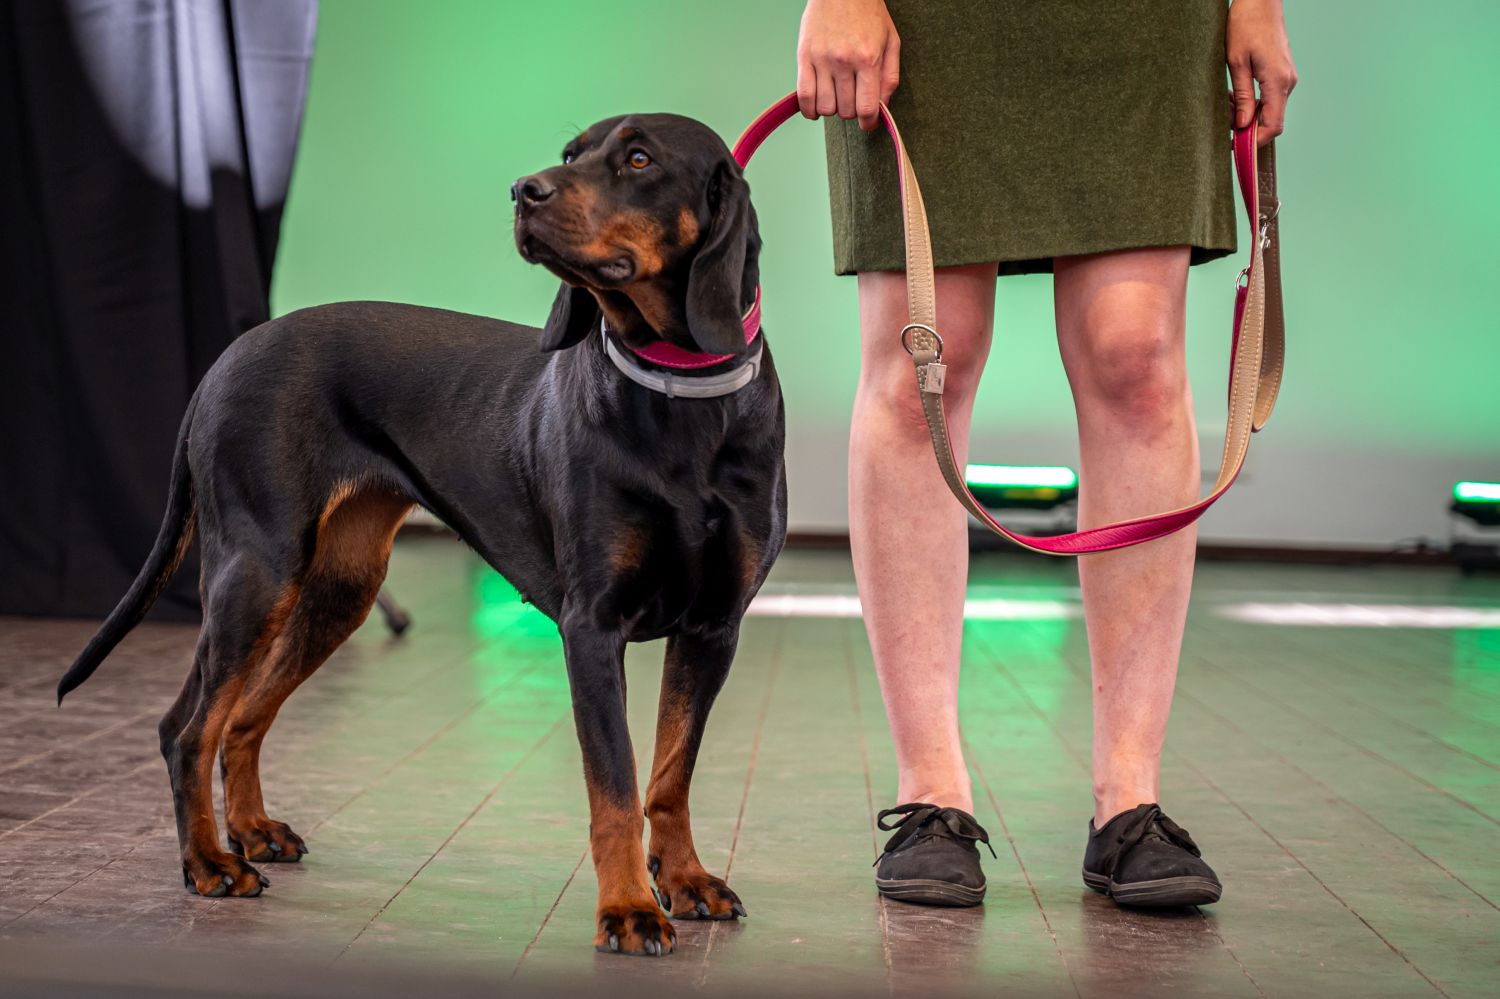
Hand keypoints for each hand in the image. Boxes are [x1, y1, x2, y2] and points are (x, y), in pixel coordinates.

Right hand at [796, 0, 900, 131]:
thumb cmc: (868, 13)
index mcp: (868, 58)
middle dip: (852, 111)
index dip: (868, 123)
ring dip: (832, 109)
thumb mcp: (892, 41)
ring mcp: (822, 60)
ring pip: (825, 107)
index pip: (867, 107)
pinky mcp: (804, 57)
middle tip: (853, 100)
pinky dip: (809, 110)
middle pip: (846, 110)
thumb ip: (890, 77)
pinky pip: (804, 96)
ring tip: (837, 97)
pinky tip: (816, 108)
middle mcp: (844, 62)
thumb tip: (882, 106)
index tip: (868, 124)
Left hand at [1227, 0, 1297, 144]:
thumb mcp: (1236, 62)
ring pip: (1270, 111)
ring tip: (1228, 105)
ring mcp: (1287, 77)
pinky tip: (1236, 96)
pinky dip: (1253, 104)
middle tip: (1225, 127)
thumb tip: (1243, 125)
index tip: (1235, 148)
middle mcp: (1287, 82)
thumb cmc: (1246, 25)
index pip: (1272, 126)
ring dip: (1249, 116)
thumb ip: (1242, 96)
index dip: (1254, 142)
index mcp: (1278, 81)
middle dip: (1249, 130)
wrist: (1260, 1)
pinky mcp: (1282, 73)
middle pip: (1272, 121)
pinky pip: (1270, 98)